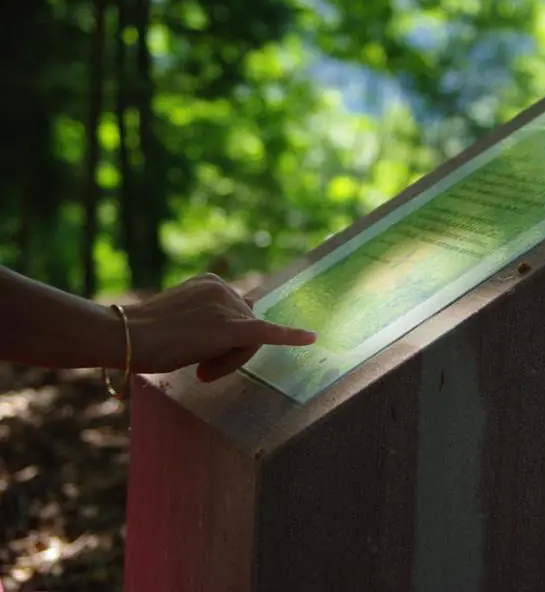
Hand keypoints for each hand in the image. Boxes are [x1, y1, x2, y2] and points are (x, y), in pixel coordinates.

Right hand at [123, 273, 315, 381]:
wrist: (126, 337)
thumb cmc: (146, 335)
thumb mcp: (184, 319)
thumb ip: (212, 321)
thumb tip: (246, 330)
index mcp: (213, 282)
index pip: (237, 315)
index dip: (224, 343)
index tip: (202, 354)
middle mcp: (224, 288)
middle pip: (247, 329)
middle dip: (229, 354)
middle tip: (200, 369)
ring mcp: (228, 306)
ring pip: (249, 342)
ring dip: (229, 361)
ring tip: (199, 368)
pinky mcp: (234, 327)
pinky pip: (267, 334)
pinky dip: (291, 336)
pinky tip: (311, 338)